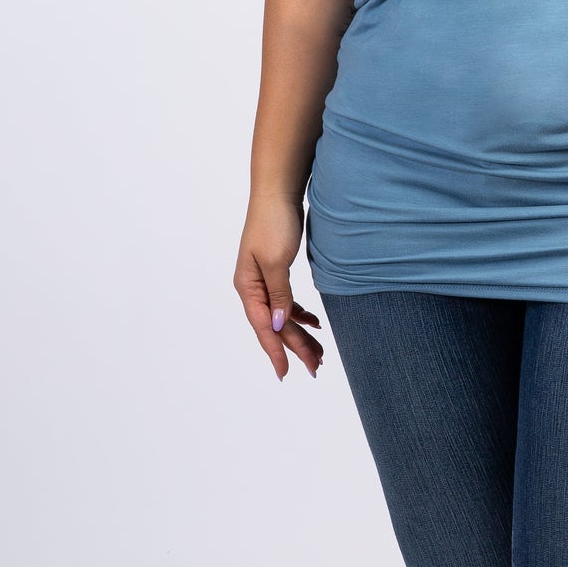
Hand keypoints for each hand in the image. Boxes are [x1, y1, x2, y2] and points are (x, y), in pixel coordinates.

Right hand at [233, 196, 324, 381]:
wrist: (277, 192)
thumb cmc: (274, 223)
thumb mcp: (277, 261)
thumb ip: (278, 295)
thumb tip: (278, 325)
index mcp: (248, 286)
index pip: (263, 327)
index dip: (275, 351)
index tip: (286, 374)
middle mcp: (252, 287)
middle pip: (275, 325)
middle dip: (295, 347)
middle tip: (317, 367)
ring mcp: (264, 280)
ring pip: (283, 316)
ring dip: (300, 334)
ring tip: (320, 353)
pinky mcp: (276, 271)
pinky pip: (287, 302)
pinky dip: (300, 315)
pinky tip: (315, 324)